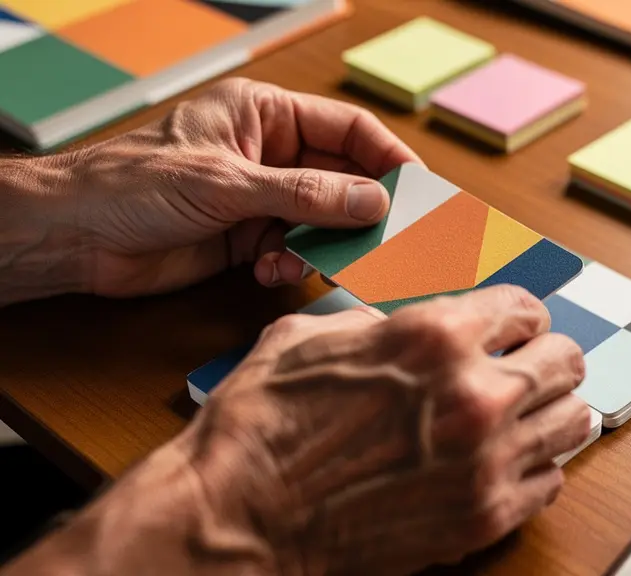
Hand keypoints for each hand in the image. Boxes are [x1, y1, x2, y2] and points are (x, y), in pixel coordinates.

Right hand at [1, 285, 590, 575]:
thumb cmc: (262, 429)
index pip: (526, 308)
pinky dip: (536, 468)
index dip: (521, 316)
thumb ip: (376, 321)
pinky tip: (507, 464)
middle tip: (530, 368)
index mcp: (435, 335)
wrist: (239, 519)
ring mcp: (487, 461)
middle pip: (567, 359)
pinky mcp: (484, 517)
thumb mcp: (309, 338)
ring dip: (553, 412)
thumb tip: (397, 321)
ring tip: (528, 416)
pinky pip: (552, 482)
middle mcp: (475, 394)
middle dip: (548, 358)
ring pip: (573, 420)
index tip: (517, 329)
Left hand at [66, 77, 420, 296]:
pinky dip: (291, 265)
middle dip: (361, 211)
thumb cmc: (133, 183)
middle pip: (342, 178)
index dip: (388, 158)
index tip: (420, 190)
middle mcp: (269, 154)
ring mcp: (260, 197)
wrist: (74, 236)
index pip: (348, 128)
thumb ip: (306, 195)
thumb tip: (373, 201)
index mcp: (265, 115)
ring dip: (323, 246)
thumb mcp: (228, 183)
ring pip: (322, 221)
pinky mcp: (247, 238)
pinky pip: (293, 251)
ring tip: (311, 262)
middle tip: (391, 239)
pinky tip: (271, 272)